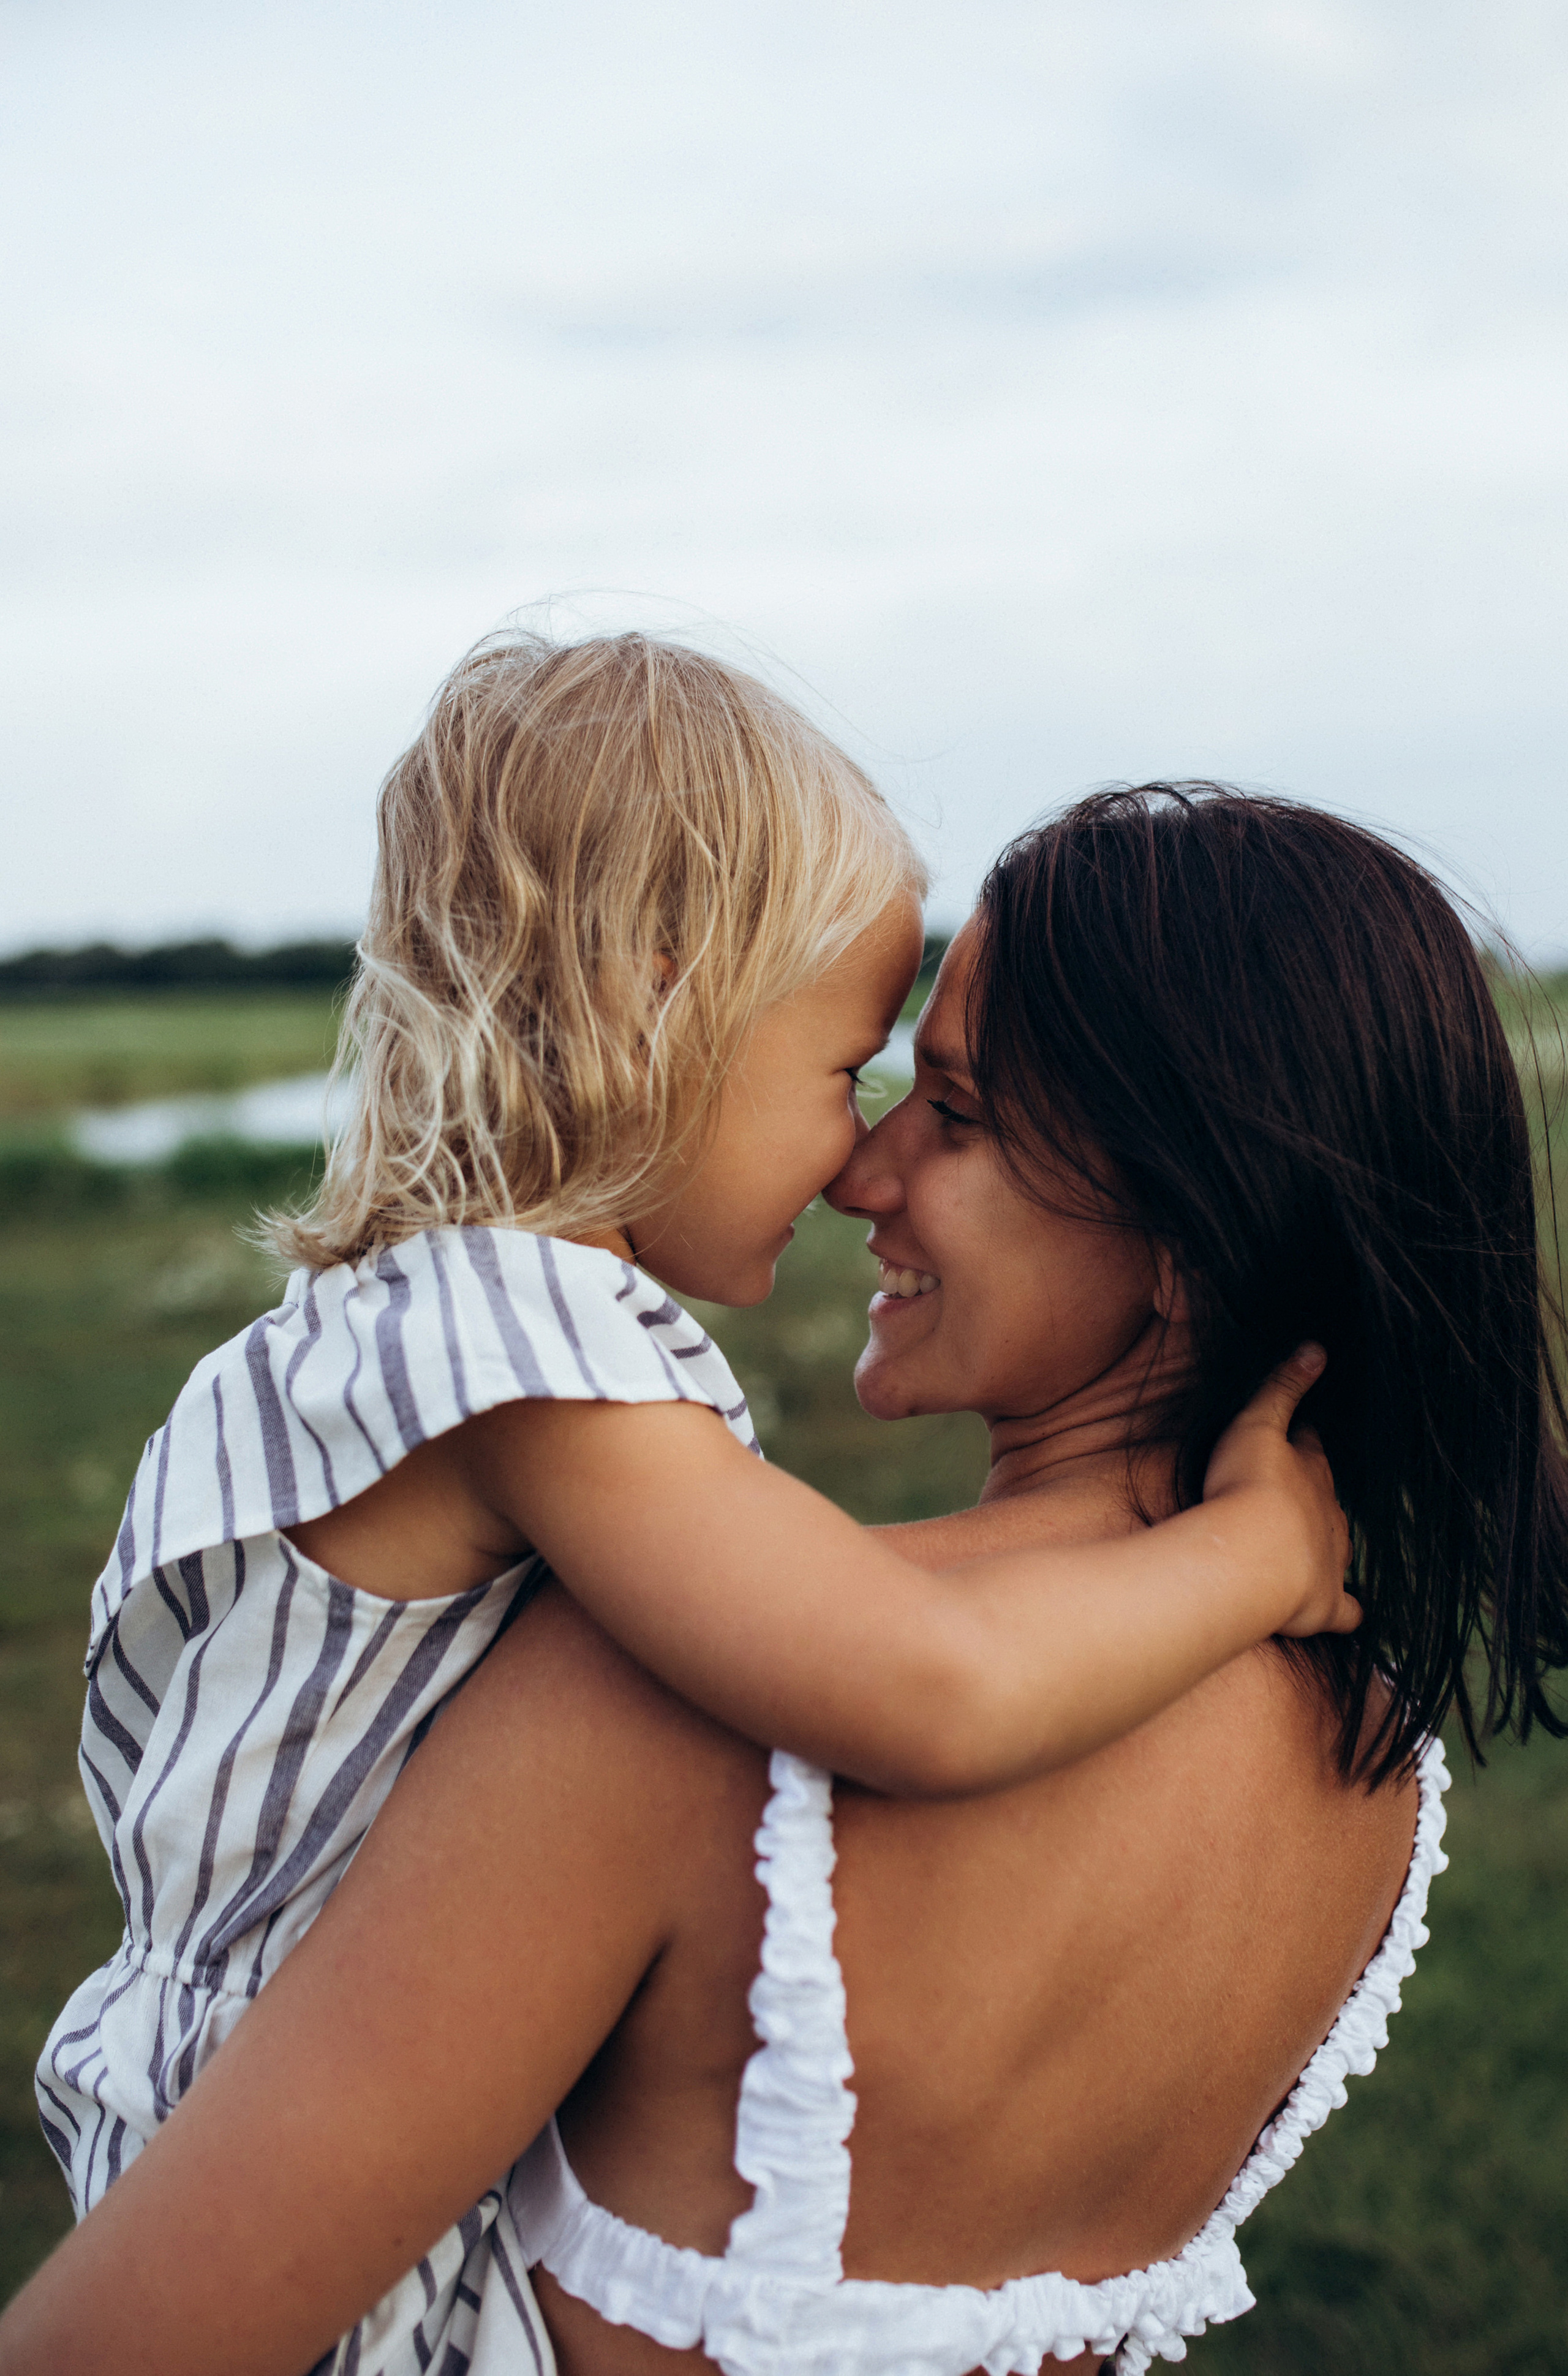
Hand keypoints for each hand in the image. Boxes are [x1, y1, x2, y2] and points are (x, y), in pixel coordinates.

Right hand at [1202, 1345, 1358, 1638]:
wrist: (1256, 1555)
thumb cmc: (1247, 1488)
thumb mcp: (1257, 1425)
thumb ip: (1282, 1388)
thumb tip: (1317, 1347)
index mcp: (1312, 1473)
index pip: (1310, 1451)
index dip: (1299, 1446)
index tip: (1292, 1440)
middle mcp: (1329, 1516)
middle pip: (1326, 1501)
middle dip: (1314, 1498)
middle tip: (1290, 1499)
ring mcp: (1331, 1562)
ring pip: (1339, 1549)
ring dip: (1326, 1547)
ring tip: (1308, 1548)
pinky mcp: (1326, 1605)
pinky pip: (1346, 1611)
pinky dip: (1347, 1611)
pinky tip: (1347, 1614)